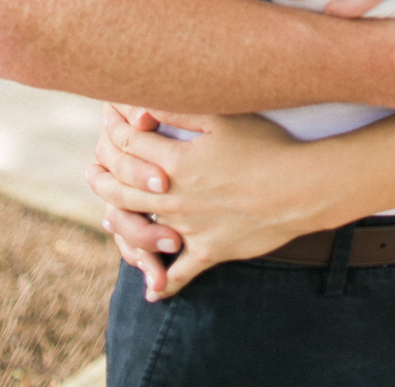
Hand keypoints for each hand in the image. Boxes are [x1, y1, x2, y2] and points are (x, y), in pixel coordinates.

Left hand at [89, 106, 317, 298]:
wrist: (301, 188)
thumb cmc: (266, 146)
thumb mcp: (224, 119)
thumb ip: (181, 111)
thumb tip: (144, 104)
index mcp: (176, 162)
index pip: (129, 145)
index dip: (115, 132)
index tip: (109, 123)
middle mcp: (174, 199)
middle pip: (123, 188)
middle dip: (103, 176)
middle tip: (93, 169)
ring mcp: (189, 229)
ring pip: (140, 228)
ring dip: (119, 221)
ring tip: (108, 215)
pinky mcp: (209, 252)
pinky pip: (179, 274)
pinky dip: (163, 282)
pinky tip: (153, 290)